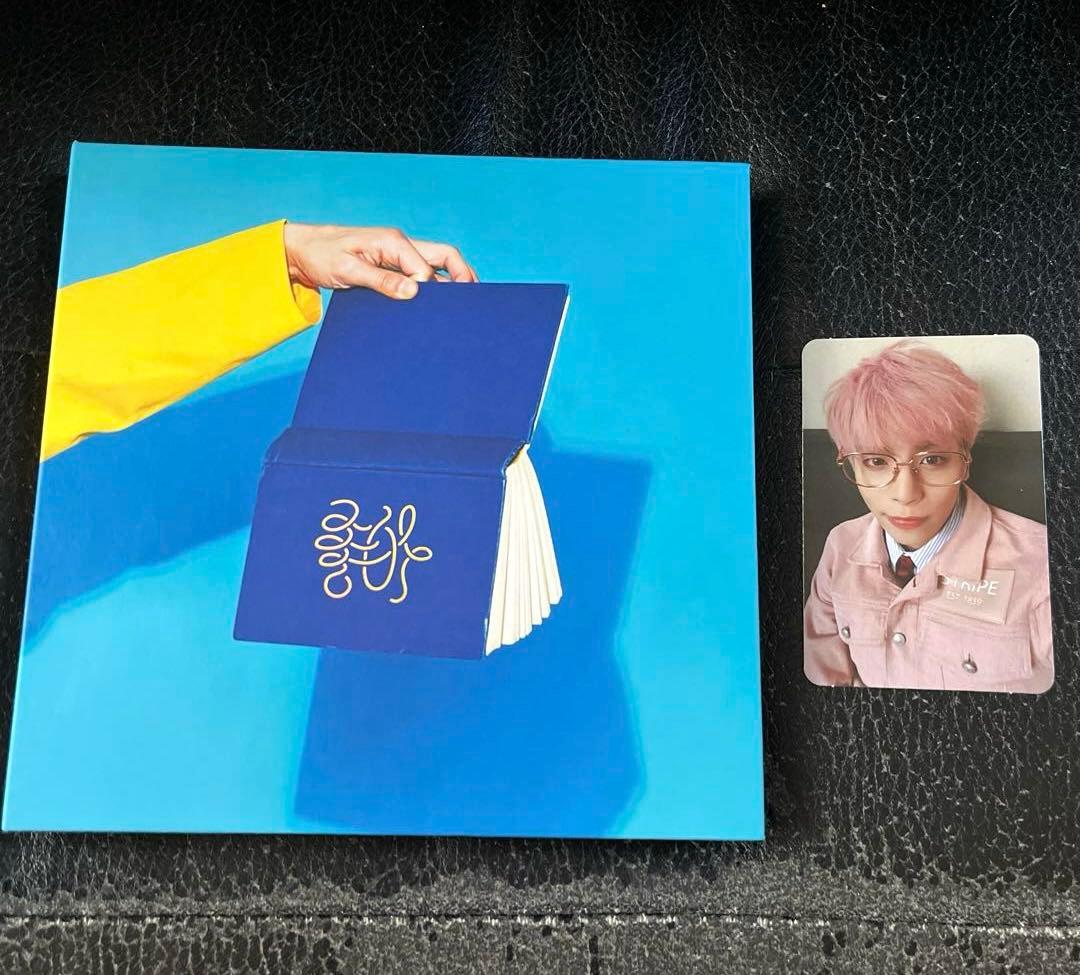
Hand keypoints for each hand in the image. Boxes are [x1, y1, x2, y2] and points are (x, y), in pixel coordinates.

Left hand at [283, 223, 477, 299]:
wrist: (302, 252)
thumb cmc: (322, 256)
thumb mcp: (347, 270)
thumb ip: (381, 280)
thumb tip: (414, 291)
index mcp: (393, 241)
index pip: (428, 268)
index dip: (434, 291)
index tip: (436, 312)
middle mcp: (401, 245)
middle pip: (446, 257)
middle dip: (463, 277)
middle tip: (472, 301)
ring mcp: (398, 255)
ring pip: (437, 267)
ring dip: (450, 283)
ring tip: (459, 307)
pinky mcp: (392, 266)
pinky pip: (420, 275)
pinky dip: (433, 288)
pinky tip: (435, 307)